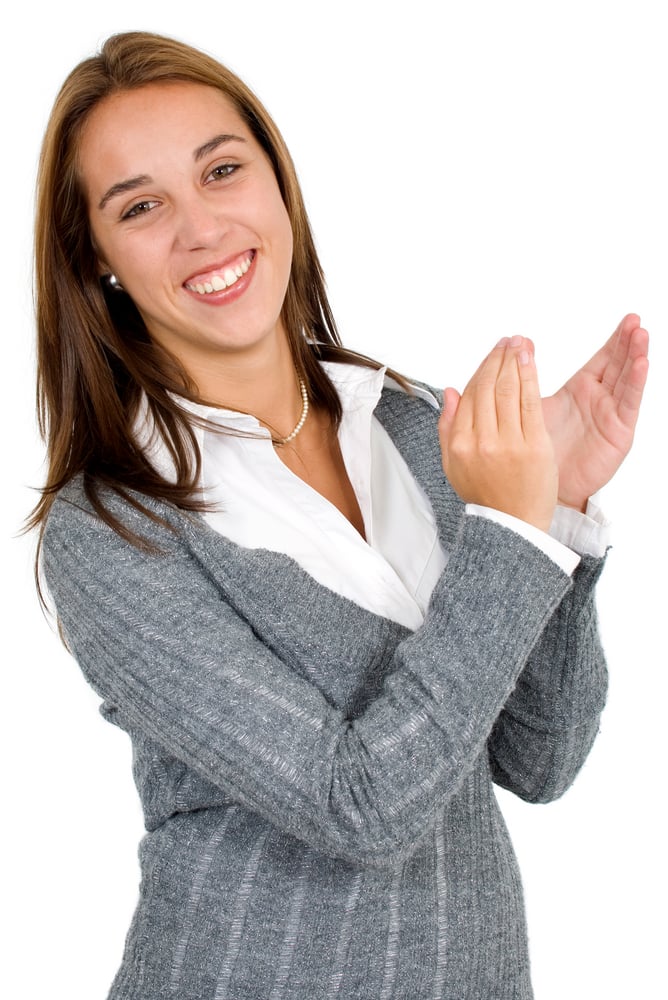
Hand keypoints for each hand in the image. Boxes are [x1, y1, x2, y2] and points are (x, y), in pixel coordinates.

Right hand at [439, 336, 557, 531]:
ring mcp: (509, 444)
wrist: (513, 526)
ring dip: (514, 361)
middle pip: (488, 388)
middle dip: (498, 359)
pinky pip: (530, 403)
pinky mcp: (535, 446)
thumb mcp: (454, 465)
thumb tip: (451, 390)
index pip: (470, 395)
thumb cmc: (486, 496)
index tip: (493, 353)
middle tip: (508, 341)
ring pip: (508, 391)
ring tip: (520, 343)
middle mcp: (481, 442)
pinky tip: (530, 359)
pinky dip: (530, 377)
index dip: (482, 369)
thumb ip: (448, 427)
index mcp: (460, 444)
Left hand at [541, 314, 648, 510]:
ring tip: (642, 335)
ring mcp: (611, 415)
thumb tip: (515, 348)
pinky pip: (627, 405)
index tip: (627, 318)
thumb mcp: (532, 405)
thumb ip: (527, 378)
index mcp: (582, 390)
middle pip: (619, 365)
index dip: (615, 340)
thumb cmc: (539, 449)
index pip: (603, 358)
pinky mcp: (617, 433)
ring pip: (626, 380)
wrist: (541, 487)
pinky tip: (641, 365)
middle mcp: (600, 400)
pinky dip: (634, 384)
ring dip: (635, 356)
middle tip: (636, 320)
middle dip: (628, 342)